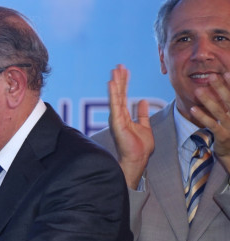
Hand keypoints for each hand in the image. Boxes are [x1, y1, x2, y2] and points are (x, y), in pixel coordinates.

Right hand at [107, 64, 153, 189]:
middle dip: (119, 79)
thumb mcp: (144, 126)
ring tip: (114, 70)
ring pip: (116, 96)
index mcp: (124, 116)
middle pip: (119, 93)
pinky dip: (113, 93)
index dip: (125, 83)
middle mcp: (118, 116)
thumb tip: (142, 101)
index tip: (125, 71)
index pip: (124, 96)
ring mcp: (116, 118)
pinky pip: (115, 104)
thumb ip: (142, 114)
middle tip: (119, 65)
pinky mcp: (116, 121)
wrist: (138, 159)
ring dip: (115, 83)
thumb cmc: (140, 147)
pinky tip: (112, 83)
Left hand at [191, 71, 229, 171]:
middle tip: (212, 77)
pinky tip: (193, 109)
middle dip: (221, 88)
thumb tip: (222, 86)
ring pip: (219, 112)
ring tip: (198, 91)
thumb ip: (226, 103)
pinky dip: (202, 117)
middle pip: (229, 100)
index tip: (226, 72)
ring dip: (208, 101)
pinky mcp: (223, 136)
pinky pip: (211, 125)